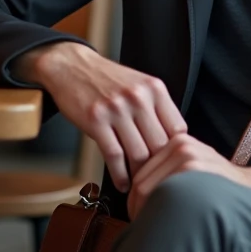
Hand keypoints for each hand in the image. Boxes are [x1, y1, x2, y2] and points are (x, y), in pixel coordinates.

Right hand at [16, 42, 186, 192]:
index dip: (175, 150)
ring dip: (140, 175)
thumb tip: (173, 144)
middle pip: (160, 145)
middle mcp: (138, 97)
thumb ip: (157, 109)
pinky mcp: (96, 121)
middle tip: (157, 180)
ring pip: (139, 154)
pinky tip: (123, 183)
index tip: (170, 163)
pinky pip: (114, 156)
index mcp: (154, 89)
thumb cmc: (107, 80)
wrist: (72, 66)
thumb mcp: (140, 85)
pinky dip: (121, 176)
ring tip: (140, 184)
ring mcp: (116, 109)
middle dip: (159, 166)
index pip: (178, 128)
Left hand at [126, 133, 250, 219]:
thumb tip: (135, 188)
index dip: (134, 195)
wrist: (249, 186)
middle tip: (138, 221)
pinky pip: (161, 194)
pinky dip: (156, 210)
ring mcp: (186, 156)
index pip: (140, 169)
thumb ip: (167, 167)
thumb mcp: (193, 163)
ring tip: (149, 223)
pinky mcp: (192, 169)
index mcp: (177, 140)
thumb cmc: (218, 181)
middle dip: (135, 205)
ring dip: (143, 210)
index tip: (136, 210)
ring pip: (146, 188)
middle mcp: (180, 144)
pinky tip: (163, 220)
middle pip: (140, 180)